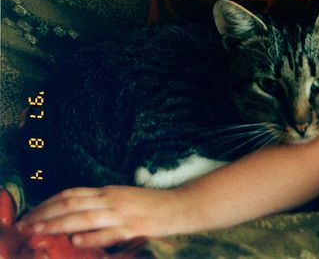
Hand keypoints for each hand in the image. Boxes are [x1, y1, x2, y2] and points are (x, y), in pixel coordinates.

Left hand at [18, 185, 187, 247]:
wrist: (181, 205)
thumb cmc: (151, 205)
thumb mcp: (122, 200)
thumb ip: (101, 206)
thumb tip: (76, 220)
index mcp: (107, 191)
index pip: (71, 194)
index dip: (48, 203)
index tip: (31, 214)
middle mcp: (111, 199)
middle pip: (71, 203)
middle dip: (45, 214)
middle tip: (25, 225)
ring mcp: (122, 213)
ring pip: (84, 216)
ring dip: (59, 224)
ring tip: (39, 231)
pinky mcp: (134, 227)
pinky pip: (109, 232)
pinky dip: (91, 236)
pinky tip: (76, 241)